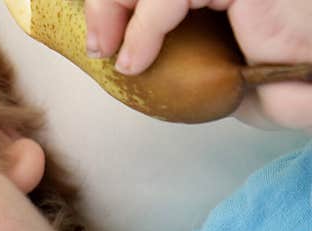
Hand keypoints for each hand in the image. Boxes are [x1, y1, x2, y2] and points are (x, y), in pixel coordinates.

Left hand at [83, 0, 311, 129]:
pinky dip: (142, 28)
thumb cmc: (277, 76)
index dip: (112, 0)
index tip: (101, 39)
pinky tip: (135, 60)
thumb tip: (118, 51)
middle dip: (107, 2)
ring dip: (115, 10)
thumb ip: (170, 47)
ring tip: (112, 52)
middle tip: (100, 46)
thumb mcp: (211, 64)